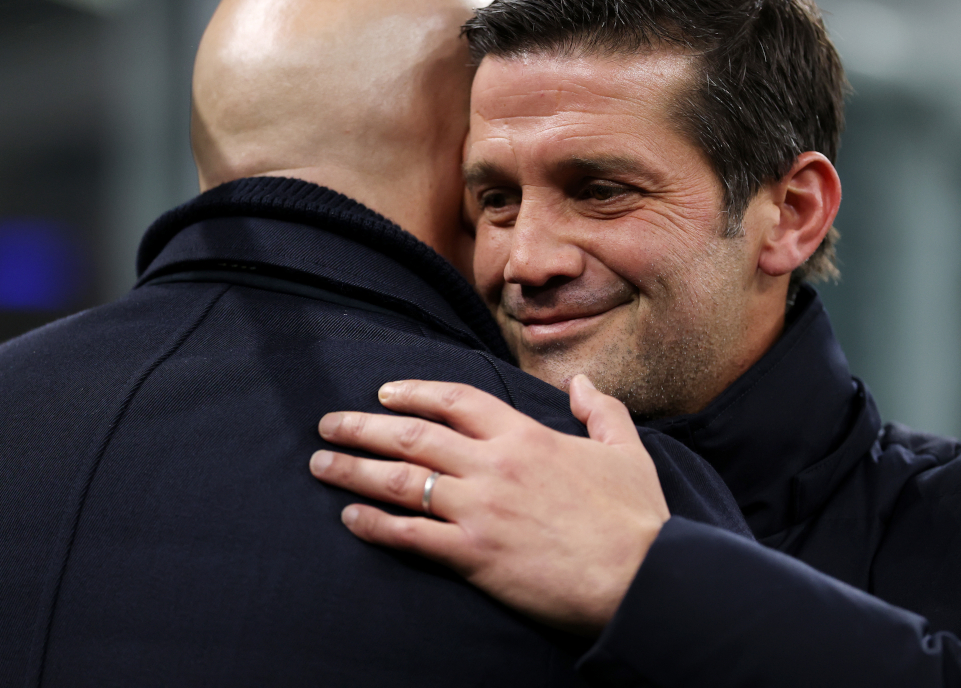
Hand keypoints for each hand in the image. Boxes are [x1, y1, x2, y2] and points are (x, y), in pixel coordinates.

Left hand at [309, 375, 669, 634]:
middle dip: (362, 426)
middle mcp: (494, 465)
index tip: (383, 393)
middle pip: (412, 434)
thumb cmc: (634, 518)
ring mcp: (480, 509)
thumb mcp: (625, 451)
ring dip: (354, 470)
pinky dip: (375, 525)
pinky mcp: (473, 554)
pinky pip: (410, 535)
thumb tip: (582, 381)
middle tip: (327, 424)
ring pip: (401, 480)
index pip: (456, 400)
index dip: (414, 392)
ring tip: (321, 465)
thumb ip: (600, 410)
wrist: (639, 578)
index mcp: (526, 436)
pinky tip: (350, 519)